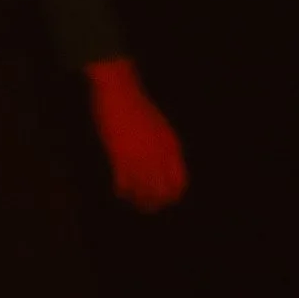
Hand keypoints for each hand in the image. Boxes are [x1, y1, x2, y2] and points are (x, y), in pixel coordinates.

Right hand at [84, 59, 187, 211]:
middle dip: (156, 202)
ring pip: (143, 193)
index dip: (173, 195)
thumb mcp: (160, 127)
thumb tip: (163, 169)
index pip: (179, 183)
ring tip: (134, 201)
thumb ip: (164, 149)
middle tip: (147, 205)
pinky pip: (124, 186)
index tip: (165, 199)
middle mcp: (159, 157)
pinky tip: (120, 189)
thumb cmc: (139, 107)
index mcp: (172, 148)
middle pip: (162, 193)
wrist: (119, 92)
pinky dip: (123, 190)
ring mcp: (140, 158)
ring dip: (139, 200)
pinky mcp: (120, 158)